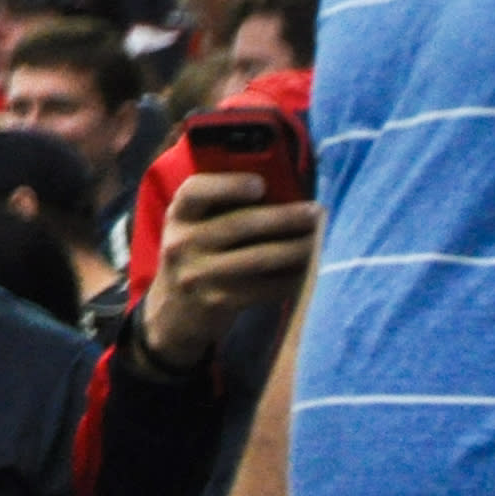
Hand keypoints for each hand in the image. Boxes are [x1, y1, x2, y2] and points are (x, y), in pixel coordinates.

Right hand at [139, 173, 318, 367]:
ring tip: (317, 240)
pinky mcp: (218, 302)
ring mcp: (199, 275)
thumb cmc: (199, 255)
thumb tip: (285, 193)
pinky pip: (265, 287)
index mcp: (178, 216)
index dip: (228, 185)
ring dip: (295, 248)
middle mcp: (182, 243)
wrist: (177, 310)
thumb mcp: (195, 227)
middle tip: (315, 212)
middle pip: (239, 224)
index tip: (260, 185)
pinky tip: (307, 269)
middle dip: (284, 217)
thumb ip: (223, 209)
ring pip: (258, 258)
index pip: (195, 192)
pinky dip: (291, 278)